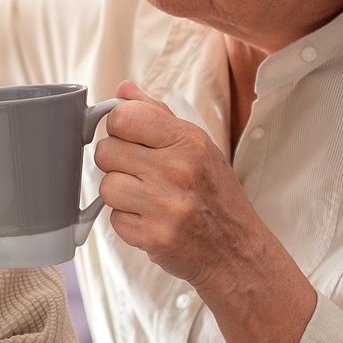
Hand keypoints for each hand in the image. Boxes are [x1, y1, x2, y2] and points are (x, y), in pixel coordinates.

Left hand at [93, 80, 316, 342]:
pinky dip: (126, 221)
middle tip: (141, 173)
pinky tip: (150, 220)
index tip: (128, 138)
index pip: (123, 117)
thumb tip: (122, 89)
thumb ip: (156, 115)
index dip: (118, 127)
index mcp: (189, 140)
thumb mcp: (197, 146)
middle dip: (118, 162)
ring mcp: (165, 205)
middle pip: (107, 151)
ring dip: (120, 194)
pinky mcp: (153, 236)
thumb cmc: (214, 195)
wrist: (237, 252)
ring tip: (147, 198)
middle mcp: (178, 170)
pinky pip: (114, 219)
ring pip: (106, 186)